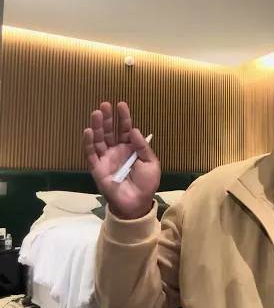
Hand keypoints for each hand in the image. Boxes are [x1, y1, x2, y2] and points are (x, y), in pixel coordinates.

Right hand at [82, 102, 160, 219]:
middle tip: (105, 105)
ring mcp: (106, 158)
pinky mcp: (97, 168)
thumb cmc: (146, 183)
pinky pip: (91, 154)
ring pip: (99, 139)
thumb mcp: (151, 163)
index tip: (121, 104)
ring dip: (96, 126)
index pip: (125, 129)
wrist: (137, 203)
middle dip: (107, 118)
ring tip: (96, 113)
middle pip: (110, 131)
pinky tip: (88, 131)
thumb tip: (134, 130)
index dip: (123, 117)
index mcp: (130, 148)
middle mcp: (116, 150)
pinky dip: (88, 142)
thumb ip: (142, 147)